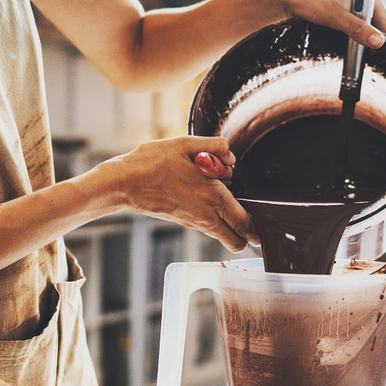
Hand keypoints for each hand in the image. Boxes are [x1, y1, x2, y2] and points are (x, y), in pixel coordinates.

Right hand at [108, 136, 258, 252]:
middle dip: (248, 234)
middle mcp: (206, 216)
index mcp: (213, 197)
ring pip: (223, 238)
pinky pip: (208, 228)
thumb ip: (215, 147)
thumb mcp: (185, 143)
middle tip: (248, 213)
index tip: (262, 214)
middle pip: (238, 241)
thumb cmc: (152, 162)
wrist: (124, 183)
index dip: (258, 224)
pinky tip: (204, 196)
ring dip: (230, 227)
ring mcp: (193, 222)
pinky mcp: (182, 222)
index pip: (246, 224)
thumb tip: (231, 160)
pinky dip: (213, 220)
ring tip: (224, 200)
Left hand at [267, 0, 385, 49]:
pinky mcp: (345, 11)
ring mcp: (355, 4)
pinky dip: (360, 37)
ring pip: (368, 27)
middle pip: (379, 25)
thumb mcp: (335, 17)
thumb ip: (357, 29)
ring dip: (371, 41)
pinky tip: (363, 48)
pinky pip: (358, 27)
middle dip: (385, 43)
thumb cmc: (312, 0)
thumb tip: (379, 42)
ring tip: (382, 60)